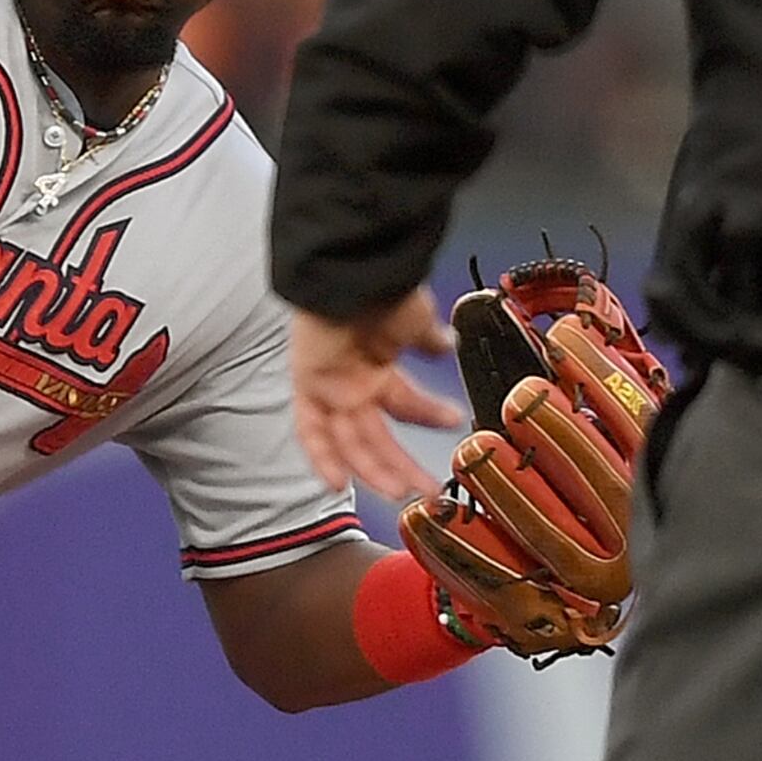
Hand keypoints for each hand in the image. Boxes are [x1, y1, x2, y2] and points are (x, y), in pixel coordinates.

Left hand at [289, 286, 465, 501]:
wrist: (356, 269)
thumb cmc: (385, 287)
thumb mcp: (417, 319)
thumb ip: (428, 340)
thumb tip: (446, 347)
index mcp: (380, 365)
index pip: (404, 403)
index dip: (427, 417)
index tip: (453, 423)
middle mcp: (353, 381)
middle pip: (377, 435)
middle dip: (402, 465)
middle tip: (428, 488)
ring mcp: (331, 386)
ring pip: (351, 441)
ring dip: (374, 469)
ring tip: (400, 491)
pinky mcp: (308, 384)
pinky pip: (311, 430)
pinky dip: (323, 457)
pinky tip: (337, 483)